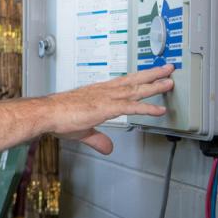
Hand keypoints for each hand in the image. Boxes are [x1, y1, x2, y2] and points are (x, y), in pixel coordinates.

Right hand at [46, 64, 173, 153]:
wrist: (46, 113)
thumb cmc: (57, 117)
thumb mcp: (82, 131)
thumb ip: (97, 139)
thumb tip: (108, 148)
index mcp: (97, 92)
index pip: (122, 83)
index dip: (137, 79)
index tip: (149, 74)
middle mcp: (103, 91)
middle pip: (133, 80)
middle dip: (152, 75)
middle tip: (168, 69)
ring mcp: (106, 98)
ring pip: (135, 89)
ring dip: (155, 85)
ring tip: (170, 81)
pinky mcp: (106, 108)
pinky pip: (131, 107)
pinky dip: (147, 108)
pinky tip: (160, 110)